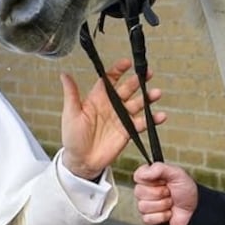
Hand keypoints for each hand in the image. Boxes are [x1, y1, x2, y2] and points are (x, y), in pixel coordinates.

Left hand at [60, 59, 165, 179]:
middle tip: (148, 74)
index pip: (109, 80)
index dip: (118, 70)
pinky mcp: (128, 131)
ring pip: (137, 104)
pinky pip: (142, 123)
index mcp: (97, 98)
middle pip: (127, 89)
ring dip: (147, 98)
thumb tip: (64, 75)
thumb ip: (71, 94)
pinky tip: (160, 116)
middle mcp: (112, 106)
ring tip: (156, 93)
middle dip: (138, 81)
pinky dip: (152, 120)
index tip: (127, 63)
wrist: (81, 161)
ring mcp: (121, 118)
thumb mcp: (70, 114)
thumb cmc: (72, 137)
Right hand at [133, 162, 198, 224]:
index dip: (150, 179)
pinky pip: (147, 218)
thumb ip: (160, 168)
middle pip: (139, 192)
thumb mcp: (177, 174)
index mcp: (150, 178)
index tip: (163, 180)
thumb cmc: (187, 192)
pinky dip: (162, 216)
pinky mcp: (149, 219)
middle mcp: (146, 191)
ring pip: (143, 206)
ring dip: (162, 205)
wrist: (195, 211)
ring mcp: (146, 206)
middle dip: (159, 193)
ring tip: (170, 203)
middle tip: (169, 193)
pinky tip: (168, 213)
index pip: (138, 176)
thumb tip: (144, 171)